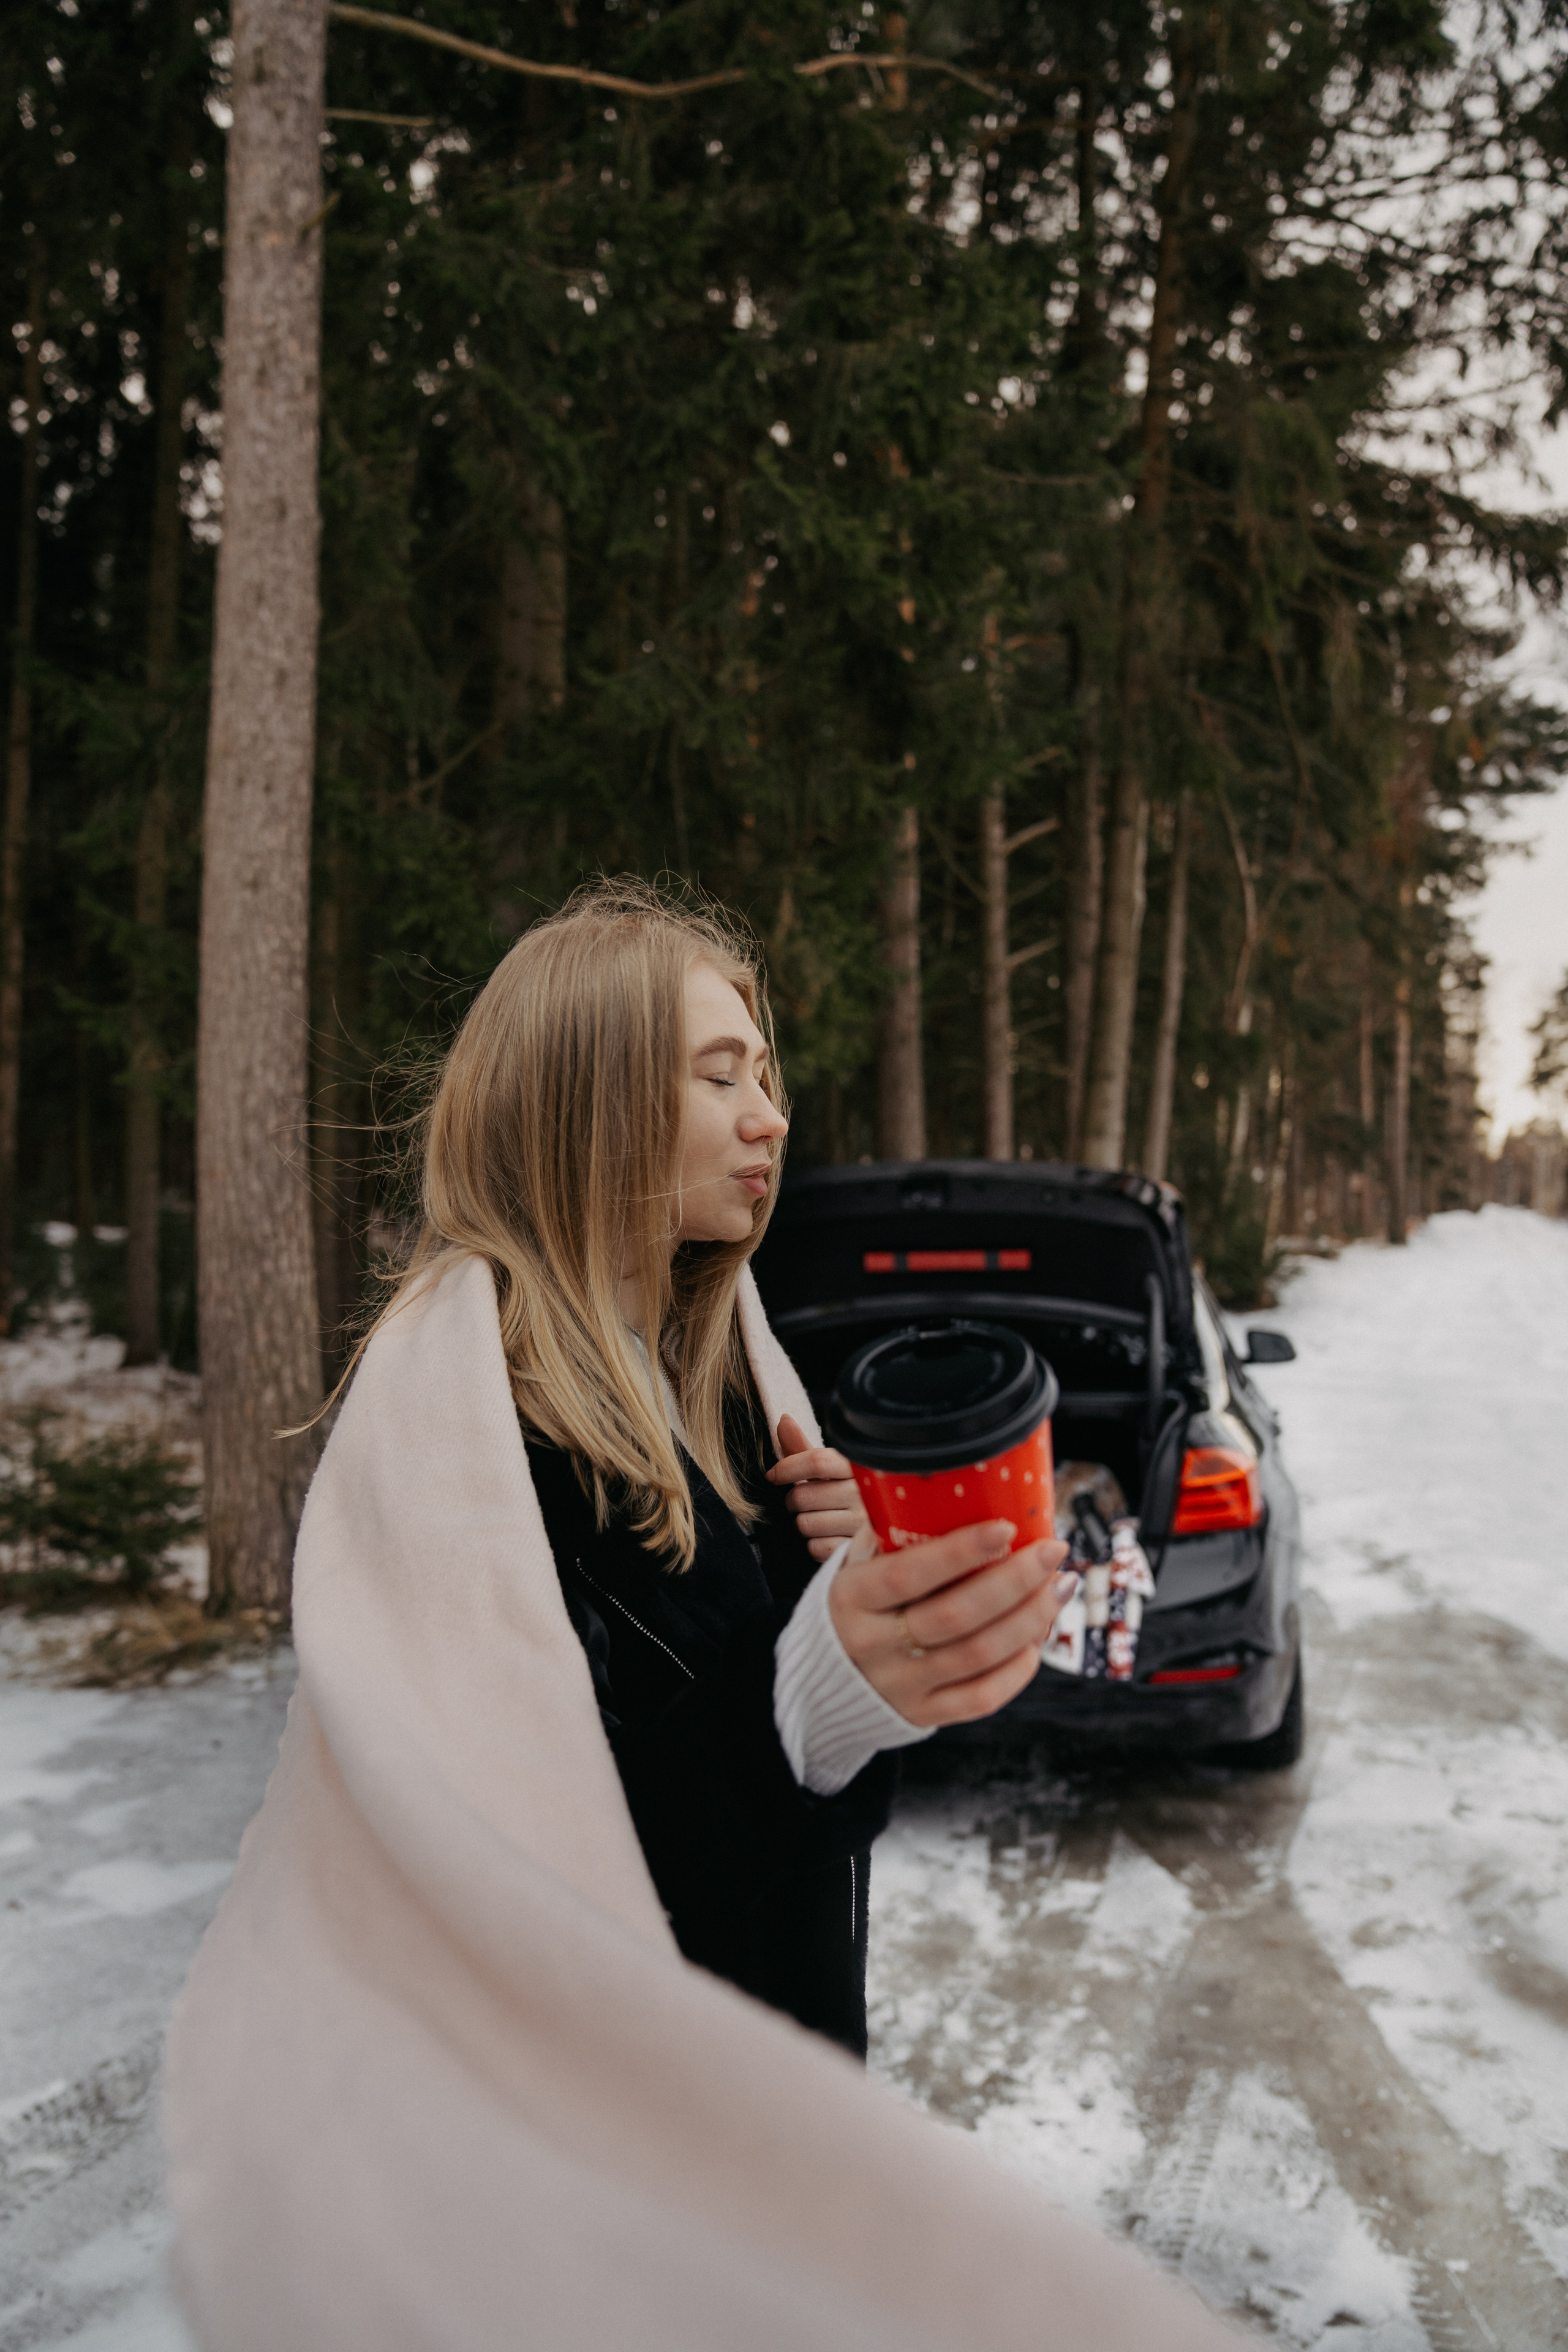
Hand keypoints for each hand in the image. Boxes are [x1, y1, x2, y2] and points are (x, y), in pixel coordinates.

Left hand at [766, 1413, 870, 1562]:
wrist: (881, 1529)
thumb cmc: (850, 1493)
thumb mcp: (831, 1468)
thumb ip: (804, 1448)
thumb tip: (783, 1420)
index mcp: (858, 1467)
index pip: (816, 1461)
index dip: (788, 1468)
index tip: (773, 1475)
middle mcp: (865, 1494)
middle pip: (803, 1495)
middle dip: (794, 1500)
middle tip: (806, 1502)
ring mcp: (864, 1524)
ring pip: (805, 1523)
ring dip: (804, 1523)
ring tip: (821, 1518)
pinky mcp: (857, 1550)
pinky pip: (816, 1547)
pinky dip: (815, 1544)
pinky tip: (829, 1536)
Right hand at [829, 1517, 1074, 1728]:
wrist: (827, 1683)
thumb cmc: (858, 1606)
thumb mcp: (856, 1566)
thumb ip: (892, 1535)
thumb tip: (955, 1488)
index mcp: (851, 1597)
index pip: (906, 1574)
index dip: (959, 1551)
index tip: (1006, 1526)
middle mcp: (872, 1644)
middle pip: (955, 1616)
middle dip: (1015, 1581)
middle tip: (1053, 1551)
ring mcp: (900, 1685)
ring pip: (979, 1655)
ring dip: (1031, 1618)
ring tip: (1060, 1585)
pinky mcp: (924, 1714)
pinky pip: (983, 1696)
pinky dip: (1019, 1666)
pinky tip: (1038, 1636)